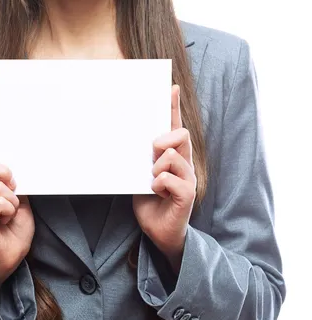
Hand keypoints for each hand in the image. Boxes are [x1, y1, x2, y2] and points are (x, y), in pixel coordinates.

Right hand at [0, 120, 34, 286]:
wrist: (12, 254)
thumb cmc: (15, 226)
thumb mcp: (19, 197)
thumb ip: (13, 181)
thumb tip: (16, 164)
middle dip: (2, 170)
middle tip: (14, 186)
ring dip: (13, 200)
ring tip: (10, 214)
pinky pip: (0, 203)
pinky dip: (10, 211)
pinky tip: (6, 221)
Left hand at [132, 85, 196, 264]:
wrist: (158, 231)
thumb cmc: (150, 200)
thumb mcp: (141, 172)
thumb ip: (142, 156)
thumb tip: (131, 137)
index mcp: (173, 154)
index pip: (175, 126)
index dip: (173, 106)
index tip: (171, 87)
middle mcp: (184, 162)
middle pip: (180, 134)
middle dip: (163, 138)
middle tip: (151, 152)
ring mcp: (187, 178)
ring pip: (173, 156)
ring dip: (156, 166)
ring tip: (151, 179)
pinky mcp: (187, 195)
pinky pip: (172, 179)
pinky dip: (159, 183)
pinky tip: (156, 191)